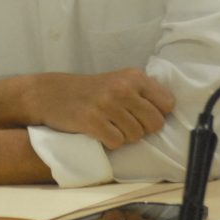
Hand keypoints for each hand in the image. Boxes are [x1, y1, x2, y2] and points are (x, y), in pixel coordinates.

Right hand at [28, 68, 174, 149]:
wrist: (51, 93)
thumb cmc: (90, 91)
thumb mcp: (118, 81)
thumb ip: (142, 93)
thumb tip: (168, 115)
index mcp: (133, 77)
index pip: (167, 104)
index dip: (157, 113)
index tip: (142, 114)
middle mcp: (122, 88)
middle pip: (155, 123)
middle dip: (142, 128)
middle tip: (124, 122)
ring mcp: (107, 104)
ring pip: (136, 135)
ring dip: (124, 135)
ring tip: (109, 124)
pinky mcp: (92, 121)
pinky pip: (117, 142)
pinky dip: (110, 141)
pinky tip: (99, 131)